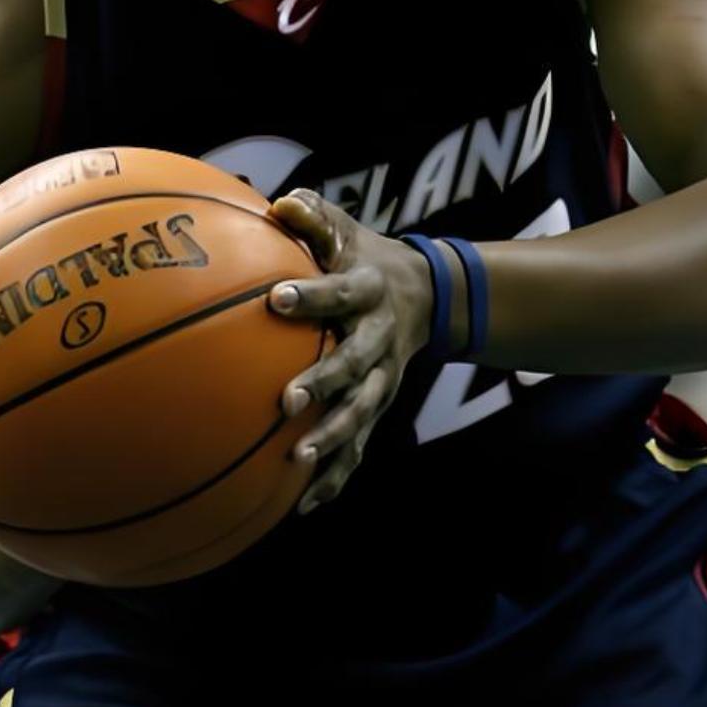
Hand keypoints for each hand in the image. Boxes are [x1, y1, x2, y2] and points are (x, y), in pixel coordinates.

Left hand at [266, 189, 432, 514]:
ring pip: (362, 412)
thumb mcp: (346, 230)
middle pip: (355, 363)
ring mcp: (383, 378)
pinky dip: (336, 475)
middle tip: (287, 399)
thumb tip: (279, 201)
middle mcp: (380, 338)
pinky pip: (359, 446)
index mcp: (368, 292)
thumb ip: (314, 215)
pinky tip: (304, 505)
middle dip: (325, 382)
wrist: (430, 296)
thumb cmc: (365, 256)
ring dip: (333, 437)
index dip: (312, 296)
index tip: (276, 299)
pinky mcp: (378, 406)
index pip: (339, 293)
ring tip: (298, 459)